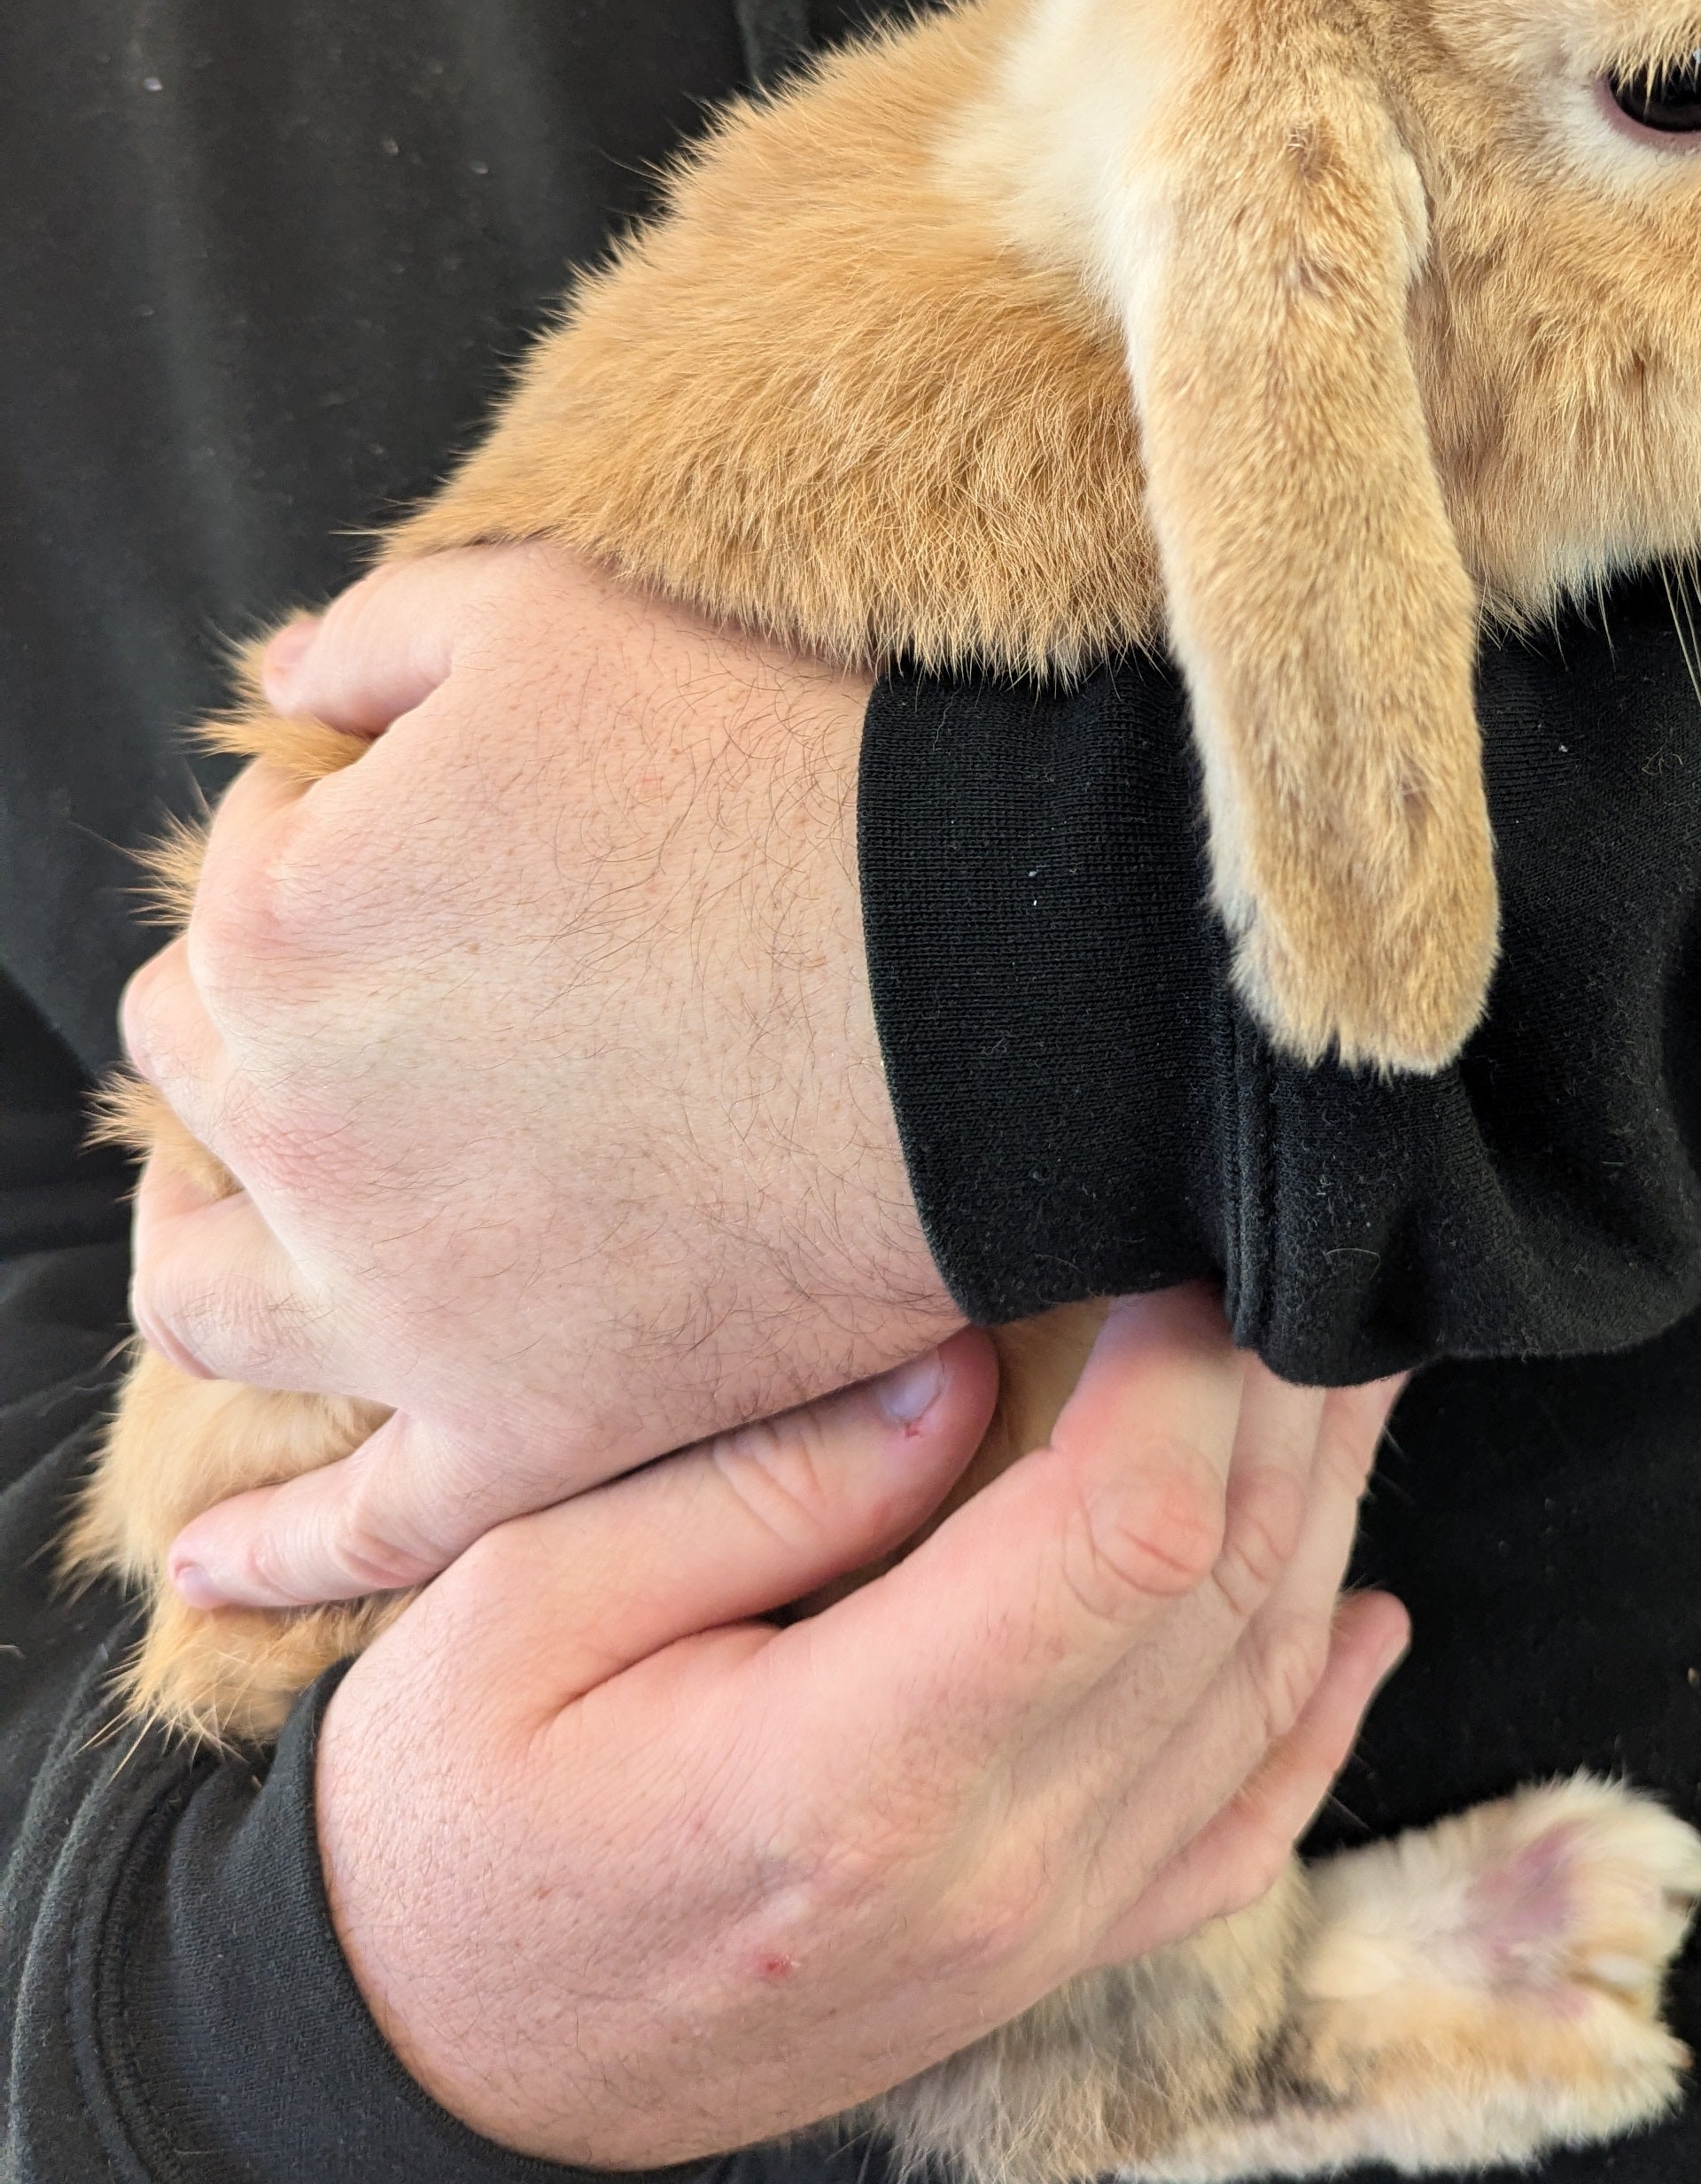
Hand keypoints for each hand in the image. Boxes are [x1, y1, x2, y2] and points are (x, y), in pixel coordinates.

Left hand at [121, 545, 959, 1608]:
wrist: (1006, 979)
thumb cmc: (795, 778)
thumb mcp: (556, 616)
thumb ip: (379, 634)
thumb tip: (286, 682)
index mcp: (284, 922)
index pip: (243, 875)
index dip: (346, 842)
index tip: (464, 846)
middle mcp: (299, 1127)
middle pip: (211, 1068)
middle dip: (282, 1013)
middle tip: (422, 992)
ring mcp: (401, 1304)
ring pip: (211, 1289)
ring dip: (215, 1237)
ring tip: (259, 1219)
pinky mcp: (527, 1428)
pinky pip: (363, 1529)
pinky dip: (273, 1555)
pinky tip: (211, 1566)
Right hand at [318, 1289, 1408, 2166]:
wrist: (426, 2061)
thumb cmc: (442, 1807)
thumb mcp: (522, 1608)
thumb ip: (759, 1487)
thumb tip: (967, 1367)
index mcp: (850, 1781)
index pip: (1121, 1542)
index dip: (1189, 1371)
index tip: (1177, 1234)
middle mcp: (989, 1879)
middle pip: (1222, 1601)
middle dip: (1281, 1404)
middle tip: (1291, 1243)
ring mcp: (1035, 1939)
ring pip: (1257, 1697)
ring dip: (1320, 1515)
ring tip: (1344, 1357)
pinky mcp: (1042, 1963)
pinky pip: (1234, 1831)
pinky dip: (1319, 1709)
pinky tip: (1364, 1610)